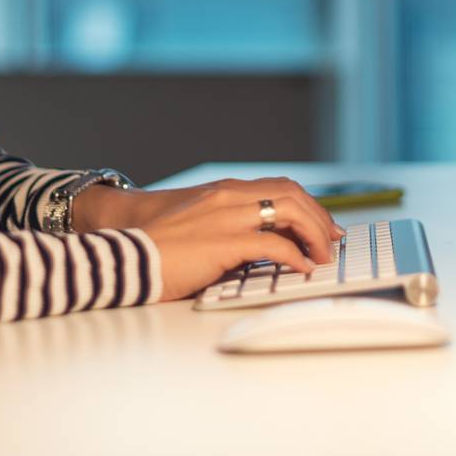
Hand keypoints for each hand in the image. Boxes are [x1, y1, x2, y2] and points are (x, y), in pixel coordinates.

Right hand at [93, 177, 344, 300]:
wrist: (124, 256)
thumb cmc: (157, 250)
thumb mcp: (199, 228)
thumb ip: (230, 229)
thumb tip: (265, 248)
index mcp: (223, 191)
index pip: (281, 187)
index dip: (309, 205)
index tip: (325, 226)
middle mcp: (228, 197)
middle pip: (292, 194)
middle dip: (320, 218)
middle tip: (332, 243)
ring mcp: (226, 216)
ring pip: (289, 212)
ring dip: (314, 235)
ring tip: (322, 256)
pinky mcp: (222, 242)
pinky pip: (272, 244)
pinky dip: (295, 256)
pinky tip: (302, 269)